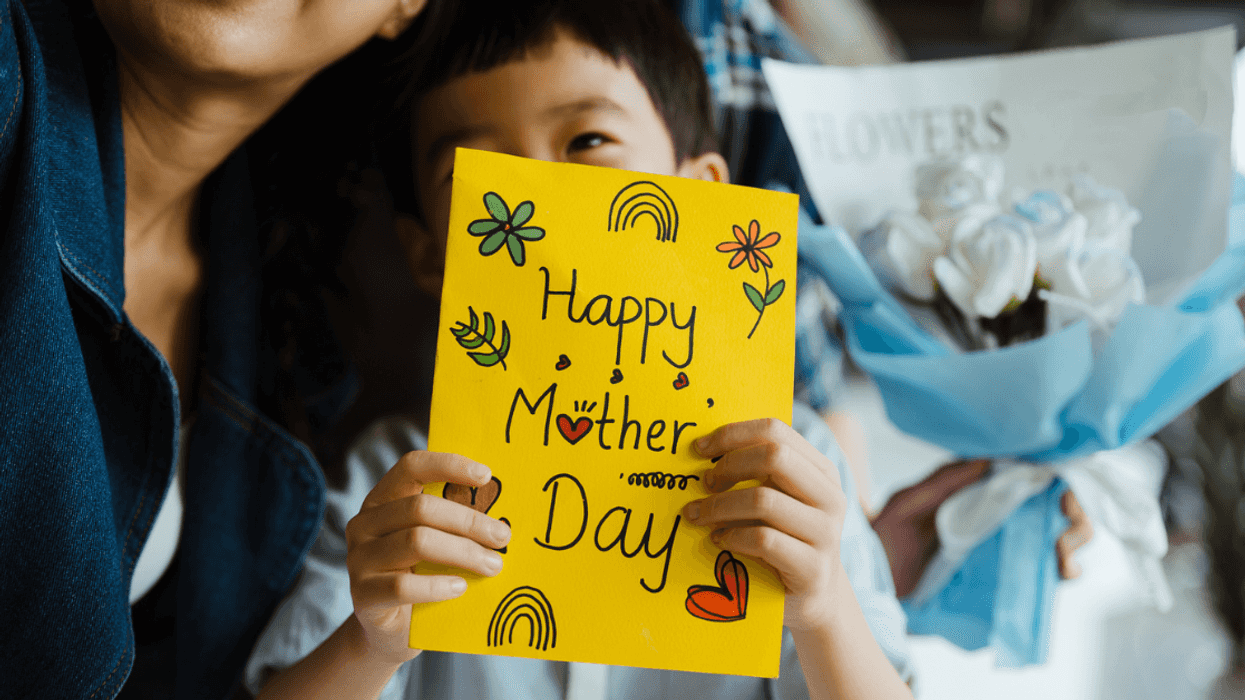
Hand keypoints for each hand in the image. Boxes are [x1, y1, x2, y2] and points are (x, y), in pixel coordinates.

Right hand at [344, 451, 511, 664]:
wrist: (391, 631)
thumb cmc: (422, 577)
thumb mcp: (435, 543)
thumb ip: (453, 523)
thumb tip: (502, 514)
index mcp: (383, 500)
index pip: (411, 467)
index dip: (448, 465)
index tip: (486, 475)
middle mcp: (365, 523)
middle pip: (420, 508)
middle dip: (469, 521)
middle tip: (503, 536)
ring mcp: (359, 558)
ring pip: (416, 542)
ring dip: (463, 552)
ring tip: (493, 565)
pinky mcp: (362, 595)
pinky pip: (403, 585)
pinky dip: (438, 585)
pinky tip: (461, 588)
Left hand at [683, 418, 847, 630]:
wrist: (814, 597)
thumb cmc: (784, 539)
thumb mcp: (776, 499)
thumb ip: (754, 473)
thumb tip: (703, 448)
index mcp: (821, 471)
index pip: (776, 430)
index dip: (733, 434)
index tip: (700, 448)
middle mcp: (830, 497)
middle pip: (774, 457)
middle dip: (729, 466)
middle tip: (704, 483)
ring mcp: (826, 534)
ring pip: (764, 500)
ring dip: (720, 506)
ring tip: (699, 516)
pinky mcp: (813, 568)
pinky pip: (763, 540)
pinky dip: (732, 537)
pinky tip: (719, 541)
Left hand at [870, 460, 1093, 597]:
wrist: (871, 583)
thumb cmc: (886, 537)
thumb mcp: (907, 504)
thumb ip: (943, 483)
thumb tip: (987, 460)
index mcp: (977, 490)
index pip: (1029, 475)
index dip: (1055, 476)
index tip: (1060, 486)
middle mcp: (998, 516)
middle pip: (1055, 506)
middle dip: (1073, 512)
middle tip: (1066, 524)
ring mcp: (1003, 547)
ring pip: (1058, 537)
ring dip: (1073, 540)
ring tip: (1061, 554)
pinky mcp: (1004, 578)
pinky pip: (1042, 572)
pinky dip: (1062, 569)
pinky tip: (1060, 570)